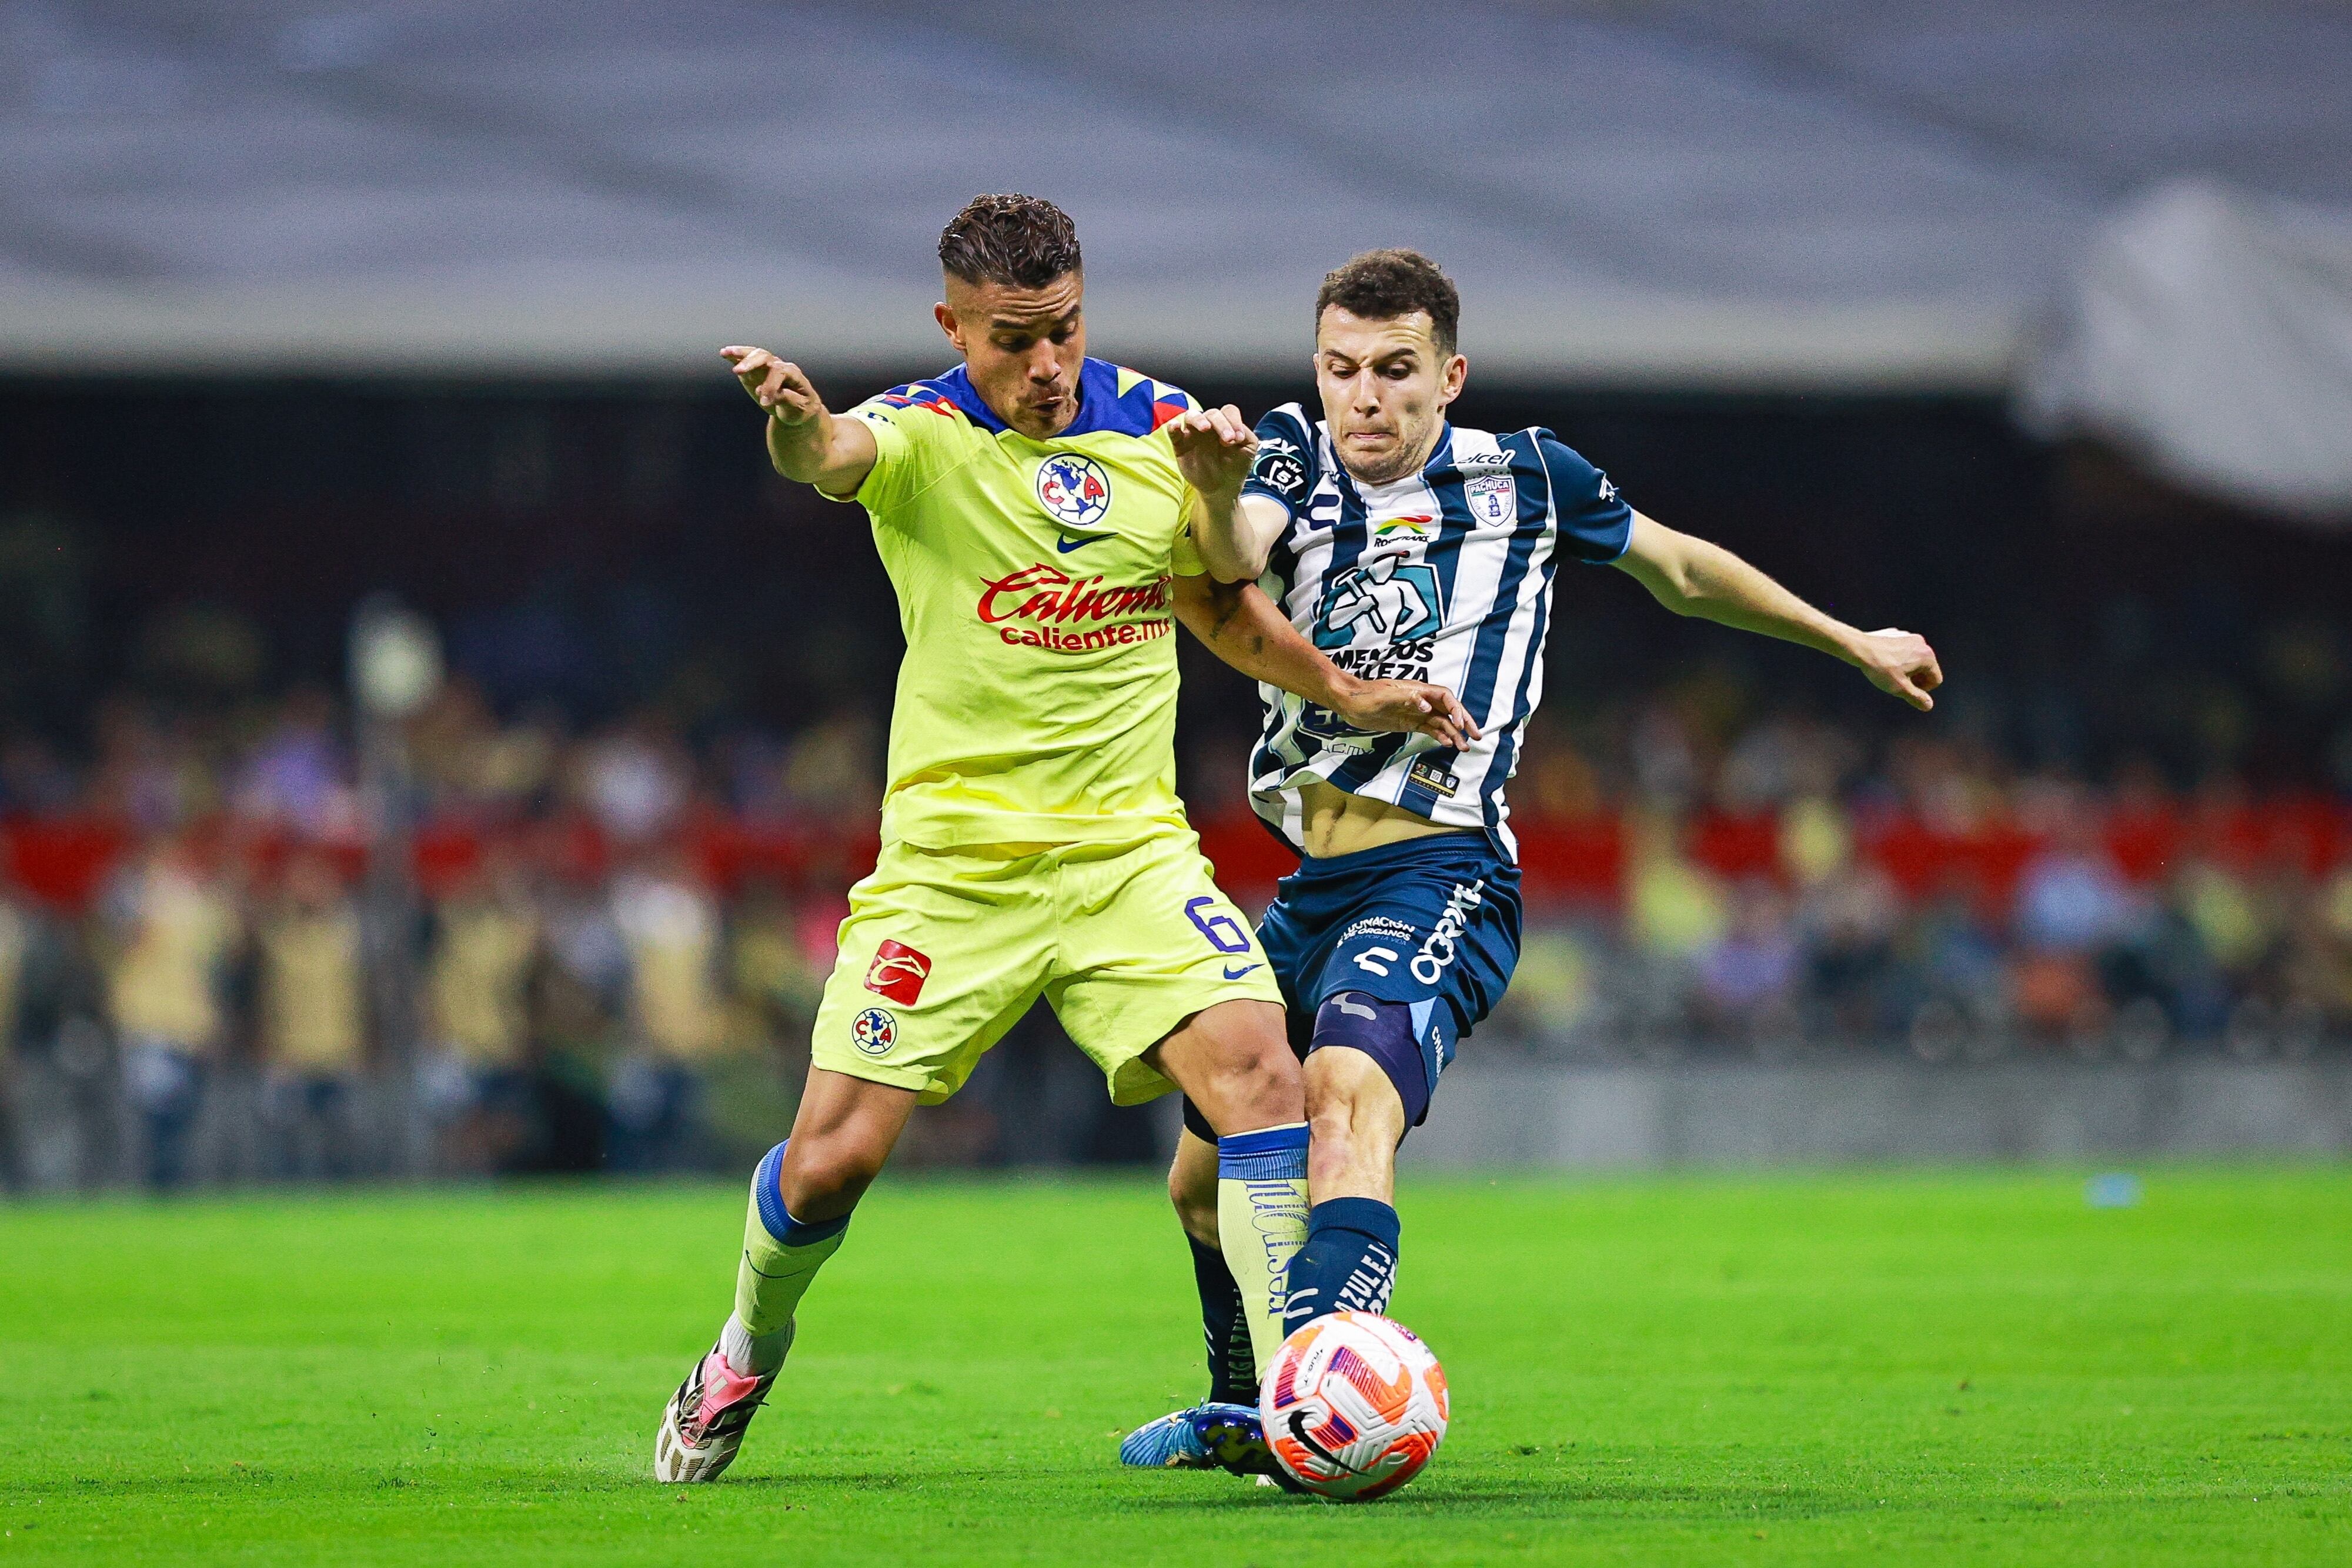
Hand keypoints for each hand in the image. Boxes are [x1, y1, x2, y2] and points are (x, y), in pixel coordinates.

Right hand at [721, 345, 825, 424]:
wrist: (796, 409)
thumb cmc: (799, 409)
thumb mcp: (798, 409)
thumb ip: (788, 400)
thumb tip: (774, 395)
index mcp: (794, 375)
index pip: (780, 372)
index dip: (771, 386)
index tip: (764, 403)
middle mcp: (780, 366)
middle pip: (766, 358)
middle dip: (751, 363)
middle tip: (738, 371)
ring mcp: (767, 366)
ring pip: (756, 354)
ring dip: (741, 354)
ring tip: (727, 353)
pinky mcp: (756, 370)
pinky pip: (746, 359)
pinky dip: (735, 355)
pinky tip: (724, 353)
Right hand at [1167, 405, 1256, 497]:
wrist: (1223, 488)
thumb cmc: (1236, 466)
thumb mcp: (1248, 451)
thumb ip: (1247, 436)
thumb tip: (1237, 431)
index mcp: (1226, 424)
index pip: (1228, 411)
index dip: (1234, 421)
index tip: (1239, 439)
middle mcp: (1209, 425)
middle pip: (1212, 413)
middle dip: (1221, 424)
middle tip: (1228, 440)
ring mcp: (1193, 434)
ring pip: (1191, 416)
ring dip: (1199, 420)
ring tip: (1206, 428)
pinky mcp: (1181, 446)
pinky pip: (1174, 432)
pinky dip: (1173, 427)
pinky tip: (1175, 426)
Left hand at [1333, 679, 1482, 749]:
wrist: (1348, 702)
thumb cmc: (1364, 696)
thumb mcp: (1383, 697)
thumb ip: (1406, 699)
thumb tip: (1426, 705)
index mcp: (1417, 690)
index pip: (1445, 697)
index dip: (1456, 709)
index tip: (1460, 724)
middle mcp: (1420, 700)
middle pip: (1448, 710)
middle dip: (1464, 722)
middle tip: (1477, 735)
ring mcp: (1415, 712)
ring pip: (1441, 722)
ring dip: (1453, 734)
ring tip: (1464, 747)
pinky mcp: (1409, 722)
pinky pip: (1429, 729)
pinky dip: (1439, 736)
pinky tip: (1446, 744)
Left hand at [1851, 628, 1942, 710]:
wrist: (1860, 648)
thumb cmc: (1880, 668)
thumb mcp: (1900, 688)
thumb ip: (1916, 698)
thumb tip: (1928, 705)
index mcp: (1927, 656)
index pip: (1936, 680)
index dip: (1923, 690)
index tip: (1907, 690)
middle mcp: (1921, 644)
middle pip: (1927, 669)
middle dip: (1915, 679)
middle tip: (1898, 683)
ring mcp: (1909, 637)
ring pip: (1915, 660)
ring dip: (1907, 669)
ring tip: (1890, 673)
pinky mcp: (1897, 635)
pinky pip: (1904, 651)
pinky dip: (1899, 659)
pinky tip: (1885, 663)